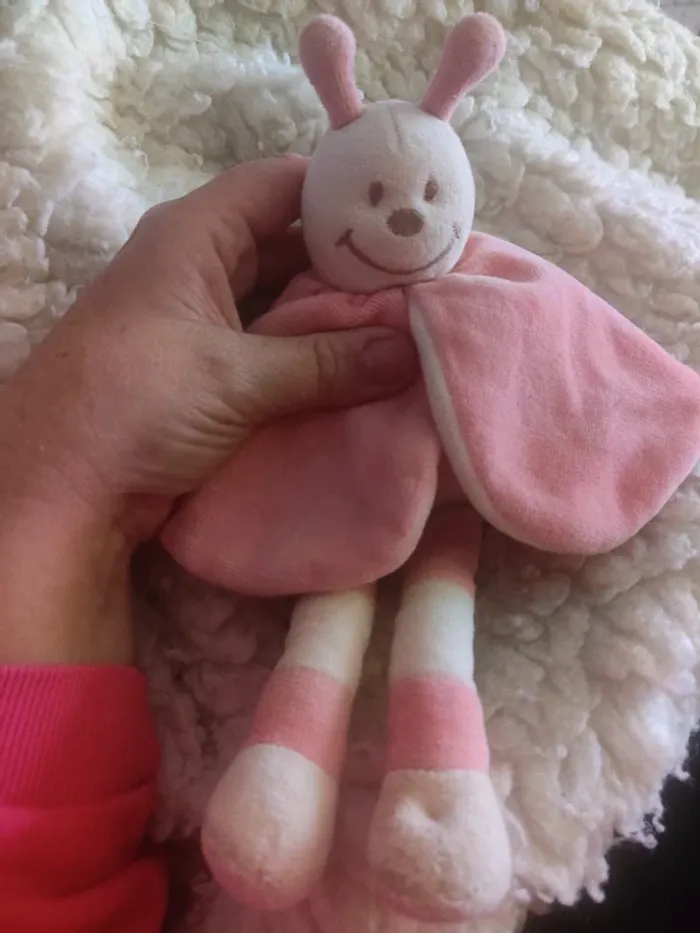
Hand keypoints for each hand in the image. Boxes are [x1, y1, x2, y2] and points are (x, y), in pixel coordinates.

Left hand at [0, 156, 416, 663]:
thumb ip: (327, 362)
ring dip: (339, 316)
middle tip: (427, 280)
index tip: (414, 217)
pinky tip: (368, 368)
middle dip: (355, 262)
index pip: (284, 185)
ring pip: (288, 300)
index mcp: (196, 235)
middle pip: (292, 243)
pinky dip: (317, 356)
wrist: (62, 492)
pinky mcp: (214, 370)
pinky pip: (278, 347)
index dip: (348, 192)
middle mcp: (203, 266)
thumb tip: (411, 351)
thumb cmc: (133, 405)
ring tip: (411, 324)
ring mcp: (208, 321)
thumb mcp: (235, 378)